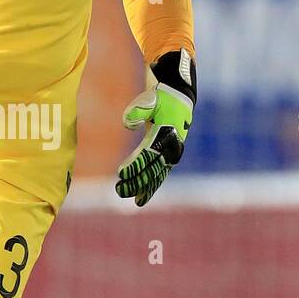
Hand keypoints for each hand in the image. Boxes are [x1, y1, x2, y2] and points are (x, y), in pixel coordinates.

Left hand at [115, 50, 194, 205]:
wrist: (179, 99)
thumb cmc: (160, 98)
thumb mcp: (148, 99)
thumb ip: (137, 110)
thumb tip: (128, 124)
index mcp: (166, 134)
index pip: (148, 153)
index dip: (135, 165)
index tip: (120, 173)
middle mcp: (171, 147)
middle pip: (152, 169)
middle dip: (136, 181)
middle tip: (118, 190)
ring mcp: (172, 155)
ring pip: (156, 176)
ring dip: (142, 187)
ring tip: (127, 198)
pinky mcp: (169, 158)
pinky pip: (160, 176)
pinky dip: (151, 188)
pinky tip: (140, 199)